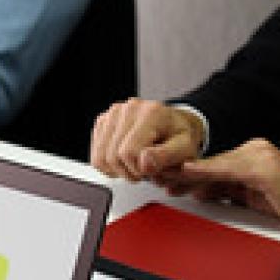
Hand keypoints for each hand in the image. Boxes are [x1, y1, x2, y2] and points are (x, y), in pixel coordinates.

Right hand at [90, 98, 205, 181]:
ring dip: (116, 170)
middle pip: (112, 157)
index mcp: (151, 113)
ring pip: (99, 158)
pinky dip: (108, 165)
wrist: (172, 124)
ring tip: (133, 165)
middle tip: (143, 169)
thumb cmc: (178, 137)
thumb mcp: (185, 149)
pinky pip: (95, 155)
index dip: (138, 170)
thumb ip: (166, 157)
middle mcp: (129, 108)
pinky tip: (123, 160)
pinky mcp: (102, 121)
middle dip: (127, 171)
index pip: (128, 152)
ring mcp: (113, 113)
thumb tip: (143, 163)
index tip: (150, 170)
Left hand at [160, 139, 279, 230]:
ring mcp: (262, 158)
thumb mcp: (252, 199)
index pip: (212, 166)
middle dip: (181, 173)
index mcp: (252, 158)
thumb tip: (198, 191)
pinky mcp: (266, 170)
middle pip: (210, 165)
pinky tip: (188, 171)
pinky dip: (207, 171)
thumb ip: (228, 191)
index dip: (185, 172)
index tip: (162, 176)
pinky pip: (230, 170)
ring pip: (215, 166)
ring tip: (162, 177)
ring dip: (187, 173)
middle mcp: (256, 153)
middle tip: (155, 177)